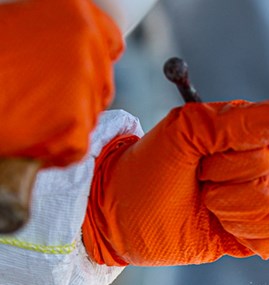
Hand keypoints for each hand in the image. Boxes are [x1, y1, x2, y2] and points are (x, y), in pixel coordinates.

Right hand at [0, 0, 122, 166]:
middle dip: (78, 94)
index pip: (111, 42)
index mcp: (75, 12)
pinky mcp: (78, 126)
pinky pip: (78, 145)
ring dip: (65, 121)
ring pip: (89, 115)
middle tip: (39, 97)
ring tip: (25, 111)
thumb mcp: (19, 26)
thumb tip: (77, 54)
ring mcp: (86, 86)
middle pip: (101, 84)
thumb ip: (54, 37)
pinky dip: (56, 148)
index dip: (94, 59)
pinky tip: (28, 135)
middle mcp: (88, 45)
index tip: (77, 72)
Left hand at [82, 100, 268, 265]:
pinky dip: (264, 242)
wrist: (126, 215)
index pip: (266, 156)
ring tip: (213, 210)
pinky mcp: (268, 231)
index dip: (229, 168)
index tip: (200, 164)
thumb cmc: (150, 170)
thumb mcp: (185, 133)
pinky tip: (234, 232)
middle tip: (201, 187)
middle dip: (228, 197)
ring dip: (239, 221)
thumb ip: (237, 123)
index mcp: (255, 131)